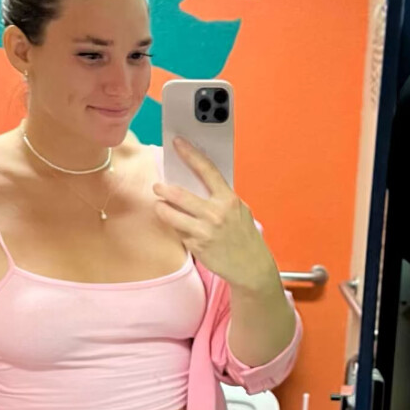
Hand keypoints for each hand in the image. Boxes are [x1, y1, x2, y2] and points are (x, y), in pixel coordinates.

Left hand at [152, 137, 278, 290]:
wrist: (251, 267)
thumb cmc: (244, 236)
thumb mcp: (239, 211)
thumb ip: (221, 198)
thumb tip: (199, 183)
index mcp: (229, 200)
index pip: (207, 170)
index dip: (190, 154)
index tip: (178, 143)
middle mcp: (216, 214)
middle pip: (180, 195)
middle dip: (164, 189)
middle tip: (158, 186)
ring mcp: (204, 231)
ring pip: (171, 215)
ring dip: (162, 208)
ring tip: (160, 206)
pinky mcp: (197, 246)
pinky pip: (178, 232)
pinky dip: (175, 227)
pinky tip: (177, 227)